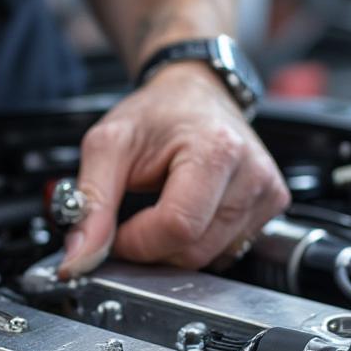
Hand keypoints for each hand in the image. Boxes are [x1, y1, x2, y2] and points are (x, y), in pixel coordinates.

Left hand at [59, 63, 289, 276]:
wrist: (193, 91)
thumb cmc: (156, 113)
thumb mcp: (109, 146)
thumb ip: (90, 203)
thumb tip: (78, 259)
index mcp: (216, 150)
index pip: (176, 228)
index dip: (137, 241)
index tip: (117, 230)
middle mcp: (253, 174)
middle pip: (194, 250)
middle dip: (153, 246)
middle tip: (135, 217)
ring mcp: (266, 192)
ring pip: (210, 257)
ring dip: (174, 246)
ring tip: (163, 206)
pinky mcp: (272, 205)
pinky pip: (227, 250)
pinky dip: (198, 242)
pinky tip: (189, 211)